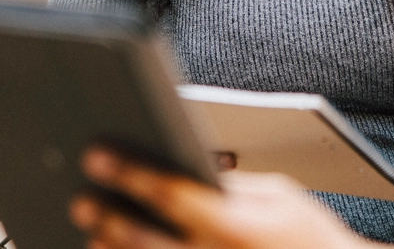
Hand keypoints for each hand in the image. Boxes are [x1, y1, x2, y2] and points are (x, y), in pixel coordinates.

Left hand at [70, 148, 364, 248]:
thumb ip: (230, 183)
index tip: (97, 155)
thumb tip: (187, 168)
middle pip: (143, 238)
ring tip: (93, 237)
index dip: (128, 171)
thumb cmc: (311, 237)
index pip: (167, 190)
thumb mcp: (279, 196)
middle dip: (109, 216)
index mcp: (233, 223)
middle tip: (81, 199)